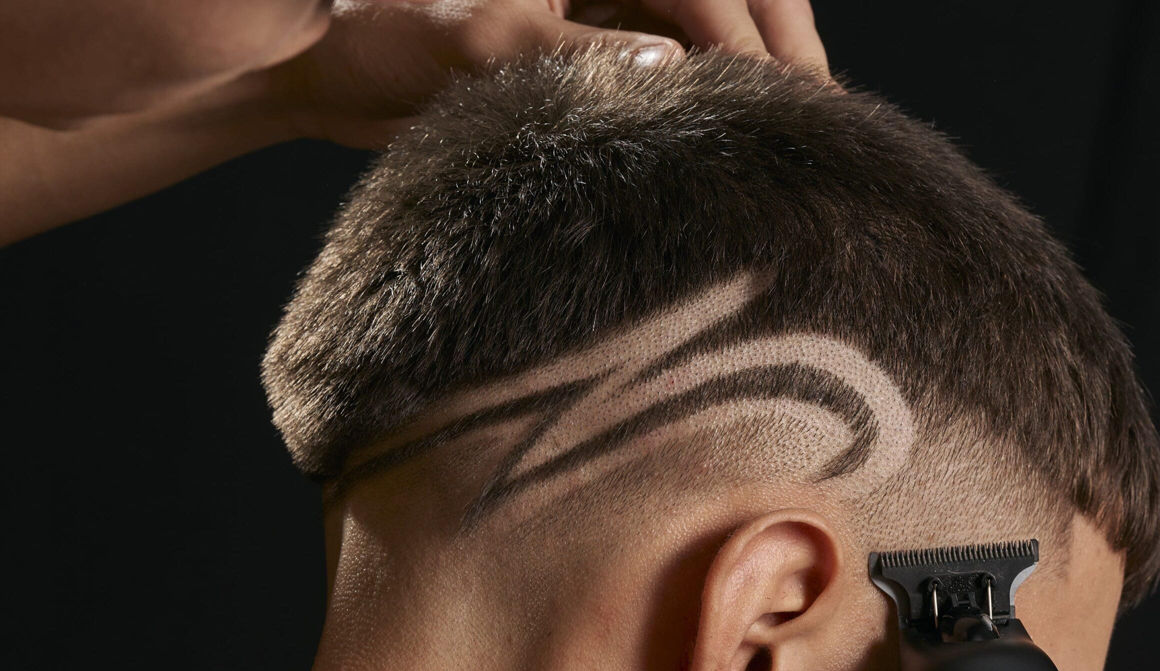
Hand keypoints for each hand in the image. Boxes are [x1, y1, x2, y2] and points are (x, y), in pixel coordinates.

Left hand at [266, 0, 827, 148]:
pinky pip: (666, 71)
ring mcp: (604, 1)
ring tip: (787, 156)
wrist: (324, 58)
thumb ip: (571, 53)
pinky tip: (720, 155)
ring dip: (747, 89)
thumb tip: (668, 76)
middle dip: (780, 59)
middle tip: (826, 137)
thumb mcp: (478, 38)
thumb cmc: (387, 28)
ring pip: (706, 37)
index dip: (763, 42)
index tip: (797, 110)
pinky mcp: (587, 44)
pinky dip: (699, 108)